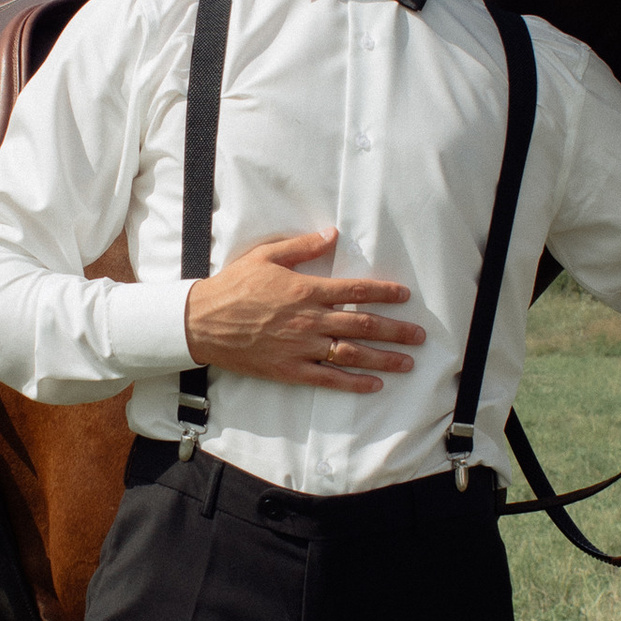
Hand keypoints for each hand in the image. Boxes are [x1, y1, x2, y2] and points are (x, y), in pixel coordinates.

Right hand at [184, 231, 424, 395]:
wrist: (201, 322)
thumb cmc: (233, 286)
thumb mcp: (266, 256)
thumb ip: (302, 246)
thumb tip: (332, 235)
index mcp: (306, 290)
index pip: (356, 290)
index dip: (384, 292)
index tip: (404, 296)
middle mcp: (310, 319)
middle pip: (363, 324)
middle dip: (396, 330)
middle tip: (419, 336)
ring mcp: (301, 347)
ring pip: (352, 353)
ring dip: (384, 358)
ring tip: (407, 362)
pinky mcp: (290, 369)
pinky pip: (329, 378)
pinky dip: (354, 382)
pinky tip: (374, 384)